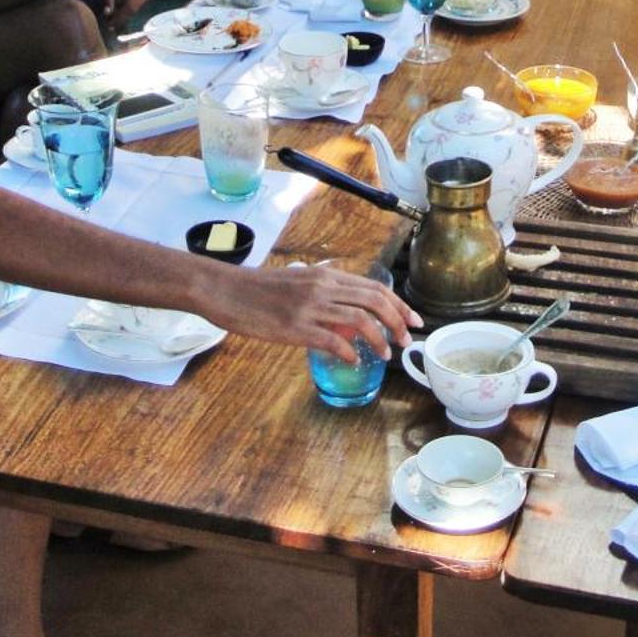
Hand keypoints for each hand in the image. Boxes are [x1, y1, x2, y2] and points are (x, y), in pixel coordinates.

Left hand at [105, 0, 159, 22]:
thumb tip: (107, 13)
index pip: (130, 7)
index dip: (119, 18)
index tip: (109, 24)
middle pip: (134, 8)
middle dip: (121, 15)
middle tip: (108, 17)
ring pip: (138, 6)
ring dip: (125, 8)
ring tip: (114, 0)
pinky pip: (140, 2)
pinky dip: (131, 3)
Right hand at [213, 263, 422, 364]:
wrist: (226, 290)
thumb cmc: (259, 290)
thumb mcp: (298, 284)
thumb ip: (326, 297)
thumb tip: (351, 322)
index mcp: (325, 276)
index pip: (374, 288)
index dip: (399, 305)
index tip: (412, 320)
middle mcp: (323, 287)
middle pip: (374, 301)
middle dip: (398, 322)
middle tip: (407, 340)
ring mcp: (309, 307)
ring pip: (360, 321)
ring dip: (379, 340)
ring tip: (385, 355)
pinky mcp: (295, 327)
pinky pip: (332, 340)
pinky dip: (348, 352)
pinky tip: (352, 361)